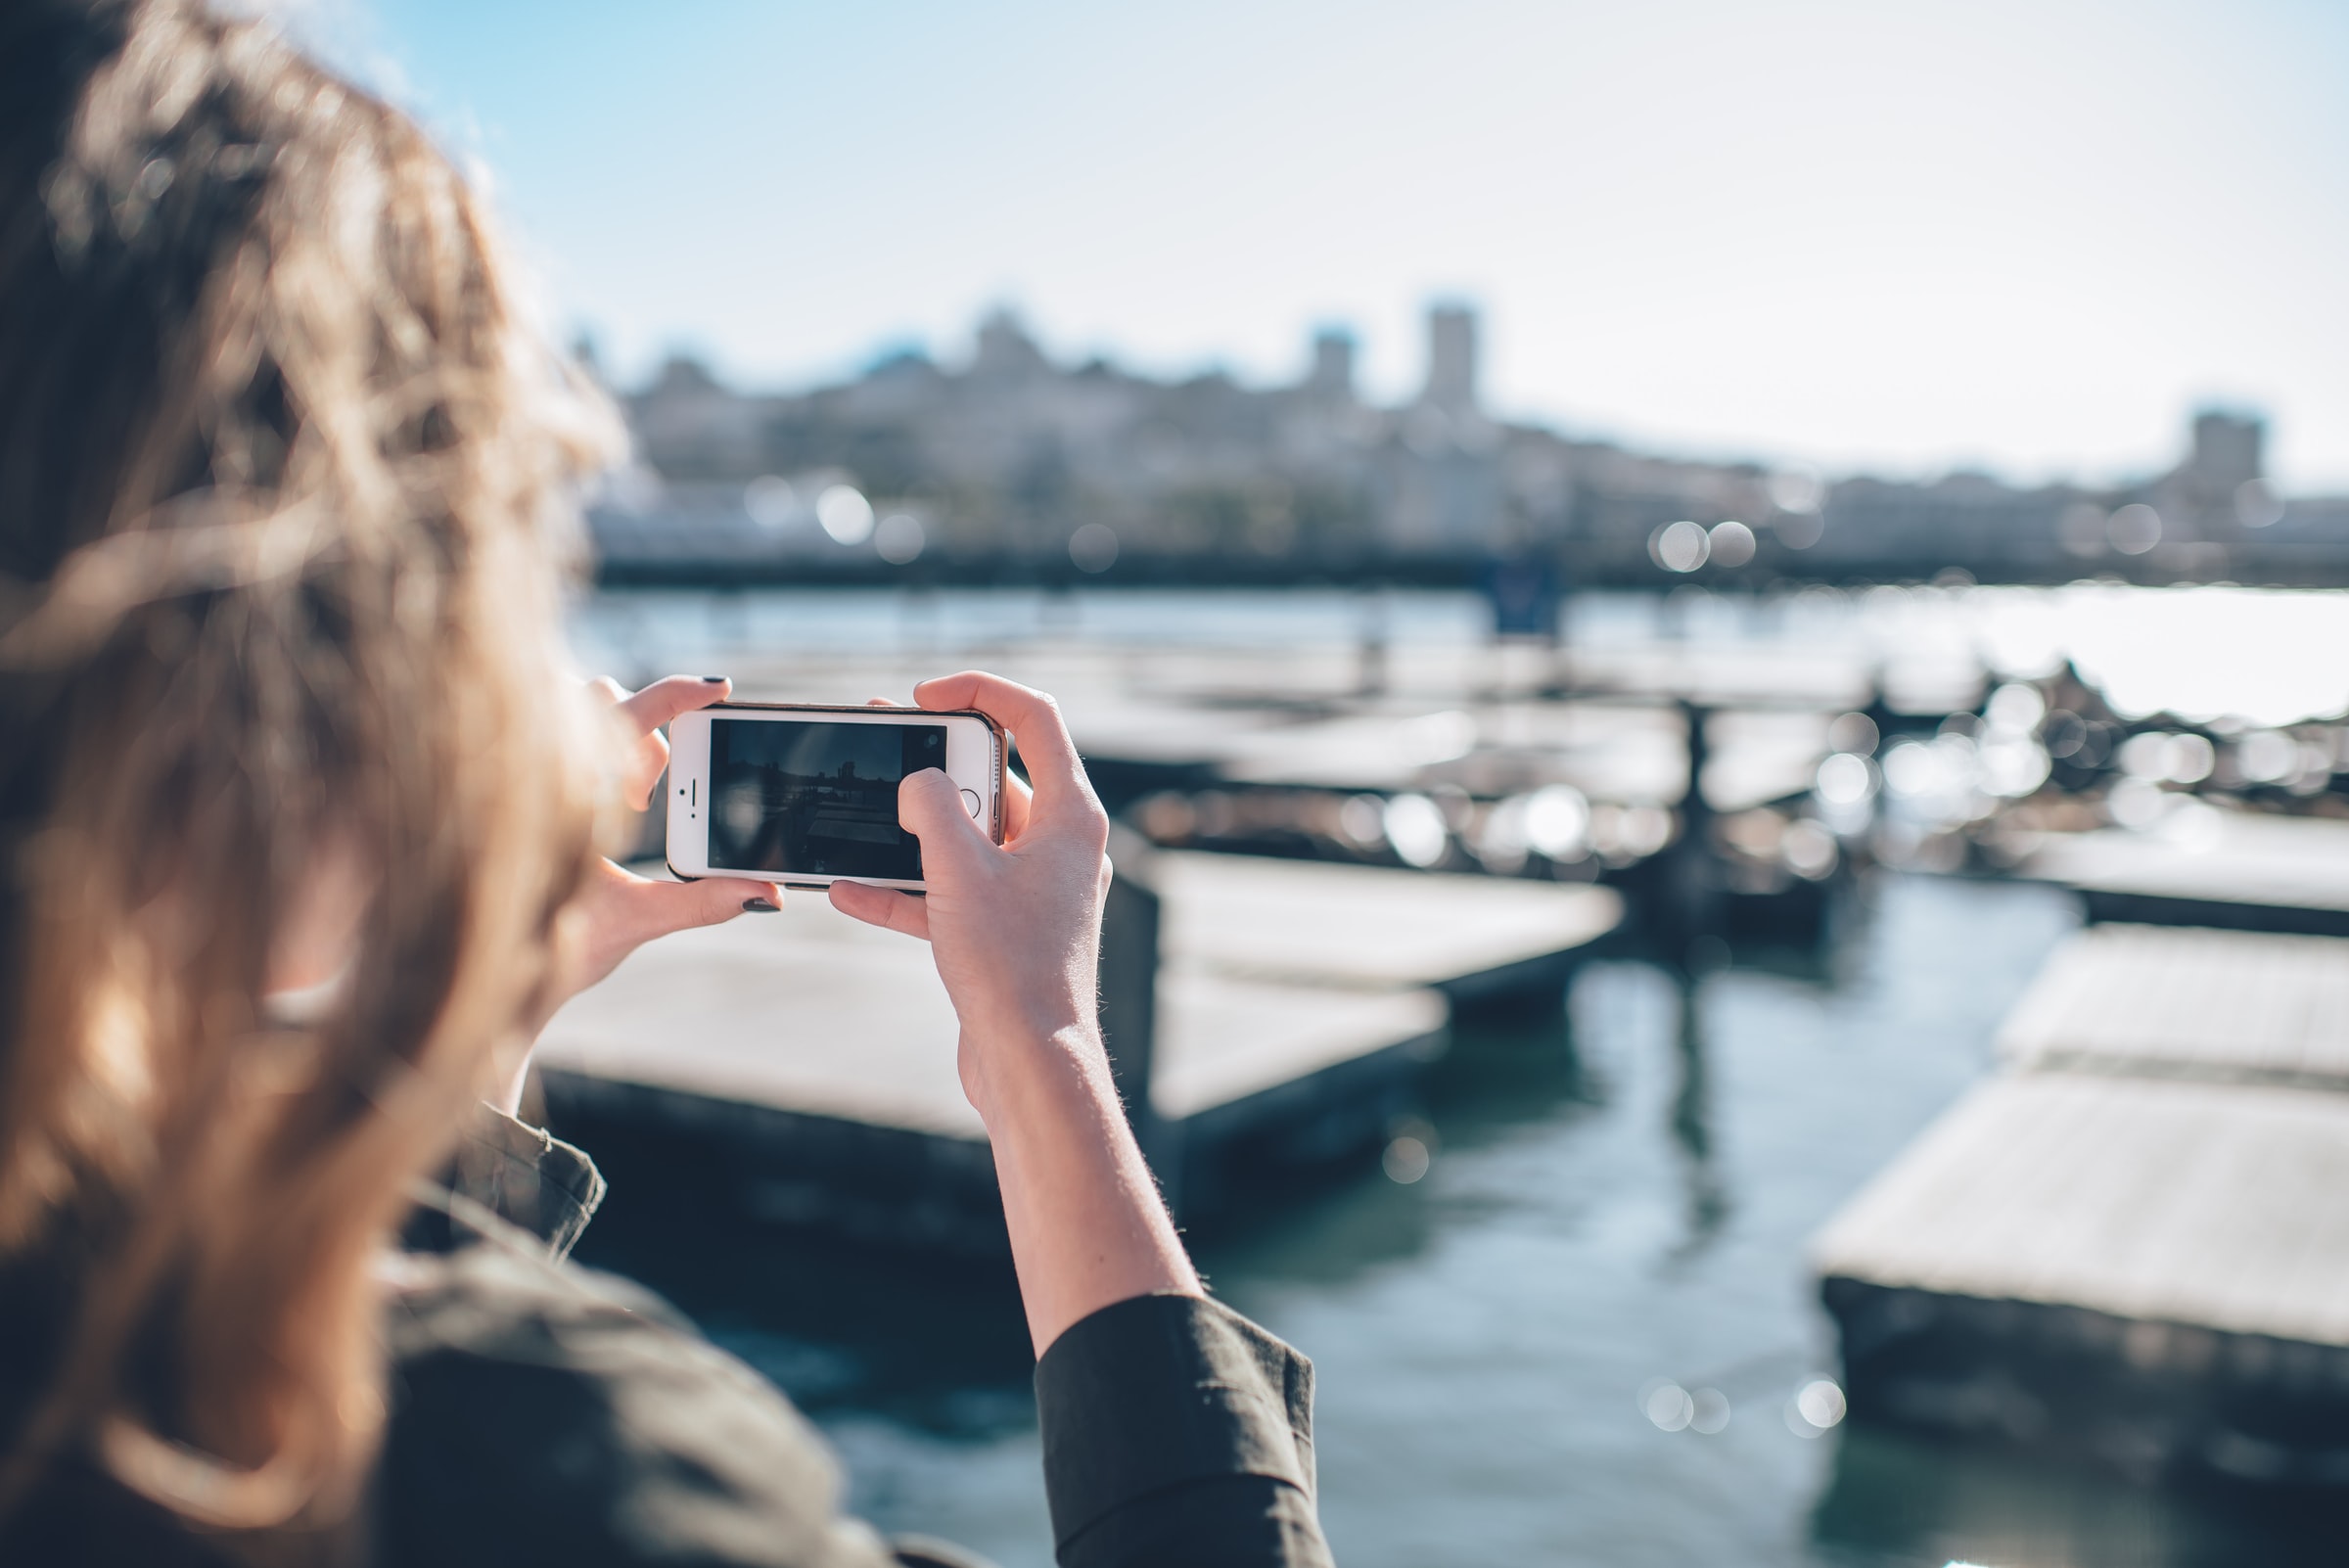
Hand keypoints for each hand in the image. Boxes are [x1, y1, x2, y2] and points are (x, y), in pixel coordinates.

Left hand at [508, 676, 778, 1111]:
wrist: (474, 982)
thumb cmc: (541, 954)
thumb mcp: (632, 920)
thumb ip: (701, 900)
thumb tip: (762, 890)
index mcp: (556, 795)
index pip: (626, 717)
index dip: (677, 694)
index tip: (717, 687)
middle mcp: (524, 769)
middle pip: (600, 699)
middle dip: (641, 735)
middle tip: (647, 796)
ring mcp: (506, 770)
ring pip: (568, 706)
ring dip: (609, 740)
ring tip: (619, 804)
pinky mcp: (496, 780)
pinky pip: (542, 730)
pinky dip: (581, 753)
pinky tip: (587, 809)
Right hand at [827, 673, 1109, 1112]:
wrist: (1030, 1065)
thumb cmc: (1011, 968)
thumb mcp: (959, 870)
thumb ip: (933, 806)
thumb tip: (917, 782)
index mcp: (1071, 816)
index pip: (1034, 719)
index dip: (979, 691)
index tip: (923, 695)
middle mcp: (1061, 846)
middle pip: (996, 776)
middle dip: (932, 761)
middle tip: (883, 740)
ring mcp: (1035, 890)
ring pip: (968, 837)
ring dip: (912, 827)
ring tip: (858, 806)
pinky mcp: (1007, 931)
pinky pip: (952, 892)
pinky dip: (906, 887)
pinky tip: (848, 888)